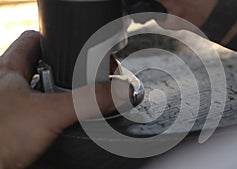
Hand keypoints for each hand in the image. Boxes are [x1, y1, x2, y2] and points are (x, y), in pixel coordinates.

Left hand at [0, 31, 119, 168]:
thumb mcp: (49, 112)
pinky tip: (65, 119)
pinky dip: (55, 112)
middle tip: (84, 77)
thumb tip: (118, 91)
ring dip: (61, 94)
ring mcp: (12, 105)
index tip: (75, 46)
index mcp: (8, 70)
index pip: (34, 40)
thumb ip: (87, 101)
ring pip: (42, 90)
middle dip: (65, 70)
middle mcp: (7, 85)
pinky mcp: (17, 124)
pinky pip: (41, 111)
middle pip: (42, 65)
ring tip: (78, 99)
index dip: (57, 40)